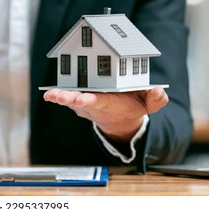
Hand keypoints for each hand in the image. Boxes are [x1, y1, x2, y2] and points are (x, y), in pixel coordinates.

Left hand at [43, 87, 167, 141]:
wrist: (120, 118)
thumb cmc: (133, 105)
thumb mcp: (149, 104)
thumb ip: (156, 99)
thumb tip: (159, 91)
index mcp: (111, 103)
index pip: (100, 101)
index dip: (91, 99)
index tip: (83, 98)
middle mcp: (95, 103)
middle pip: (81, 101)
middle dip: (70, 99)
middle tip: (59, 97)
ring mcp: (84, 102)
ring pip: (71, 99)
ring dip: (60, 97)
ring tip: (51, 95)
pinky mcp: (78, 98)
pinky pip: (67, 96)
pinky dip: (58, 94)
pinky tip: (49, 93)